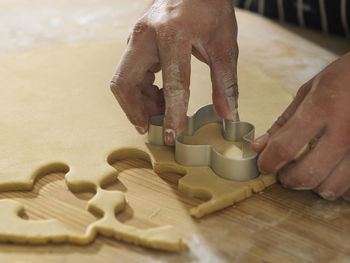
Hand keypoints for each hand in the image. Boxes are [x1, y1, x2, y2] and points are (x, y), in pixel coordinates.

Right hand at [110, 0, 238, 144]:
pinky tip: (160, 97)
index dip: (171, 112)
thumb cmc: (211, 10)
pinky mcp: (134, 43)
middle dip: (136, 111)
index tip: (172, 134)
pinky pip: (128, 75)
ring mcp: (135, 38)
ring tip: (162, 112)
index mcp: (173, 32)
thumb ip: (225, 83)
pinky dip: (141, 92)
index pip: (171, 81)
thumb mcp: (224, 45)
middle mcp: (145, 35)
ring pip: (123, 81)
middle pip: (125, 83)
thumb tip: (228, 115)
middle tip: (154, 128)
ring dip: (139, 103)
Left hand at [252, 53, 349, 200]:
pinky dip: (339, 188)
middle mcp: (345, 130)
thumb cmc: (343, 78)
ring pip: (331, 188)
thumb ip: (283, 122)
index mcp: (322, 108)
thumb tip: (258, 147)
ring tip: (311, 170)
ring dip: (313, 185)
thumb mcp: (308, 92)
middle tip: (285, 172)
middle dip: (288, 179)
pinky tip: (334, 173)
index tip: (264, 165)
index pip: (284, 148)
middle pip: (307, 175)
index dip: (267, 162)